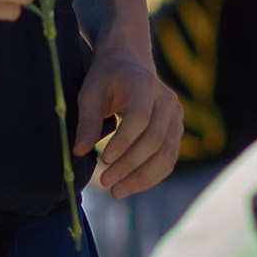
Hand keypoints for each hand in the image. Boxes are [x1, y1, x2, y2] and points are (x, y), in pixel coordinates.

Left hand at [77, 44, 181, 196]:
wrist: (129, 64)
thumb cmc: (106, 78)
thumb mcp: (90, 93)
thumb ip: (87, 121)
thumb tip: (79, 152)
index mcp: (145, 85)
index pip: (140, 117)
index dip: (124, 141)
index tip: (104, 158)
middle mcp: (167, 101)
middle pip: (155, 139)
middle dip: (130, 165)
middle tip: (105, 182)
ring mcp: (176, 117)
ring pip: (166, 154)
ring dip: (142, 177)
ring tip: (116, 192)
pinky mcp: (176, 131)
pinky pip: (168, 159)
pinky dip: (151, 177)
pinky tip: (130, 186)